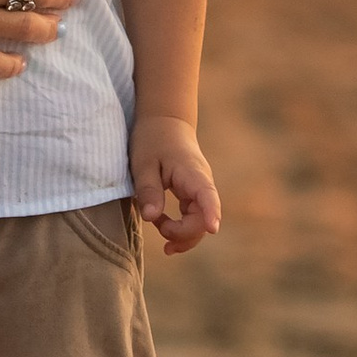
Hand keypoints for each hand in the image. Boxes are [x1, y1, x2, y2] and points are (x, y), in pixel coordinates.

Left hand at [131, 118, 221, 253]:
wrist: (164, 121)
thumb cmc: (153, 139)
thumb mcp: (143, 163)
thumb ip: (148, 190)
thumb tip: (151, 218)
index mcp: (192, 173)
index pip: (207, 195)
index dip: (211, 213)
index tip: (212, 228)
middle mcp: (202, 184)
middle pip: (203, 219)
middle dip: (183, 233)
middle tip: (158, 226)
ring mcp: (199, 190)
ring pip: (199, 223)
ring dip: (182, 235)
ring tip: (161, 233)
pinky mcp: (193, 194)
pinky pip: (192, 217)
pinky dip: (180, 228)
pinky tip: (163, 228)